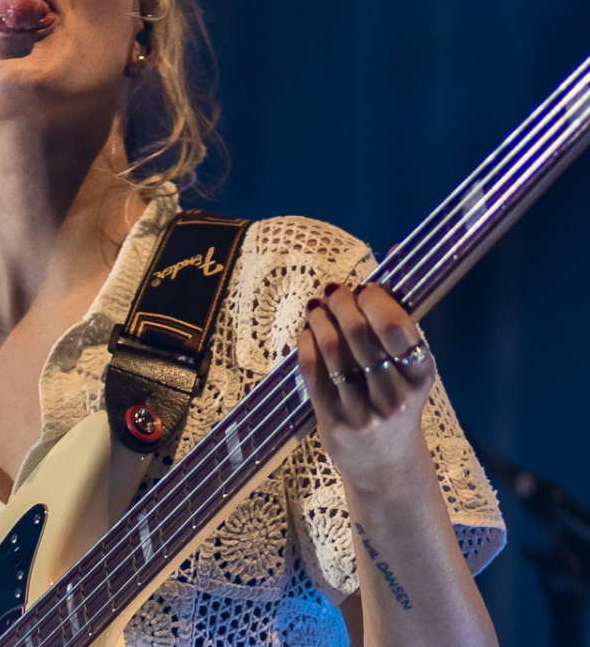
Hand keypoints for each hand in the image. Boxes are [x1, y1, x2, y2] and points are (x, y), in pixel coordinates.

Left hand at [296, 281, 436, 494]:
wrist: (387, 466)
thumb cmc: (395, 401)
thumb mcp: (409, 370)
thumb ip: (395, 326)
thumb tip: (384, 260)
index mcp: (420, 375)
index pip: (395, 328)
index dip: (374, 300)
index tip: (365, 289)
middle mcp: (395, 396)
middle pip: (358, 333)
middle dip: (341, 303)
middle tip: (335, 293)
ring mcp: (363, 411)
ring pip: (331, 348)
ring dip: (319, 319)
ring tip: (318, 307)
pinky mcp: (334, 421)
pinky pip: (312, 370)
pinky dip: (306, 342)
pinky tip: (307, 331)